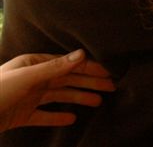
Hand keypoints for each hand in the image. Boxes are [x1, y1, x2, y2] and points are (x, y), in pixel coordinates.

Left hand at [0, 50, 115, 131]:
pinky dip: (57, 117)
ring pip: (59, 96)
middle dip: (89, 82)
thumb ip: (54, 67)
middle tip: (113, 87)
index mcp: (33, 64)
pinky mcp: (20, 116)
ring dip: (79, 98)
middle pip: (67, 79)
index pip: (67, 64)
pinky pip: (43, 116)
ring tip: (98, 102)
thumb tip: (82, 53)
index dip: (89, 67)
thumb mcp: (26, 77)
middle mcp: (32, 78)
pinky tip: (71, 119)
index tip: (109, 72)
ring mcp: (26, 97)